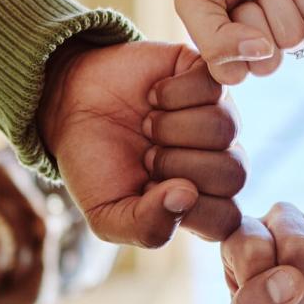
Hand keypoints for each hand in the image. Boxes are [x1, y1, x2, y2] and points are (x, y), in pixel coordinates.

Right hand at [38, 41, 245, 247]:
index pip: (227, 219)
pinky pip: (214, 86)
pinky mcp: (207, 76)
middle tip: (146, 156)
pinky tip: (154, 97)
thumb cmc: (94, 165)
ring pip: (225, 128)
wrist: (70, 106)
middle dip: (175, 165)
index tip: (148, 192)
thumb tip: (188, 195)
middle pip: (233, 173)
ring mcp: (218, 116)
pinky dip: (173, 93)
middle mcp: (219, 159)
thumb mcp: (107, 214)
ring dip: (172, 128)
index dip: (186, 209)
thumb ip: (148, 227)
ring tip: (148, 126)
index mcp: (203, 202)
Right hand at [176, 0, 303, 84]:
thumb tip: (260, 54)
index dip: (229, 46)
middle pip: (267, 64)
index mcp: (229, 41)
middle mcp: (264, 38)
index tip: (223, 10)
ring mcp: (297, 22)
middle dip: (255, 24)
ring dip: (279, 6)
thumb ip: (212, 41)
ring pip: (293, 42)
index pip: (233, 74)